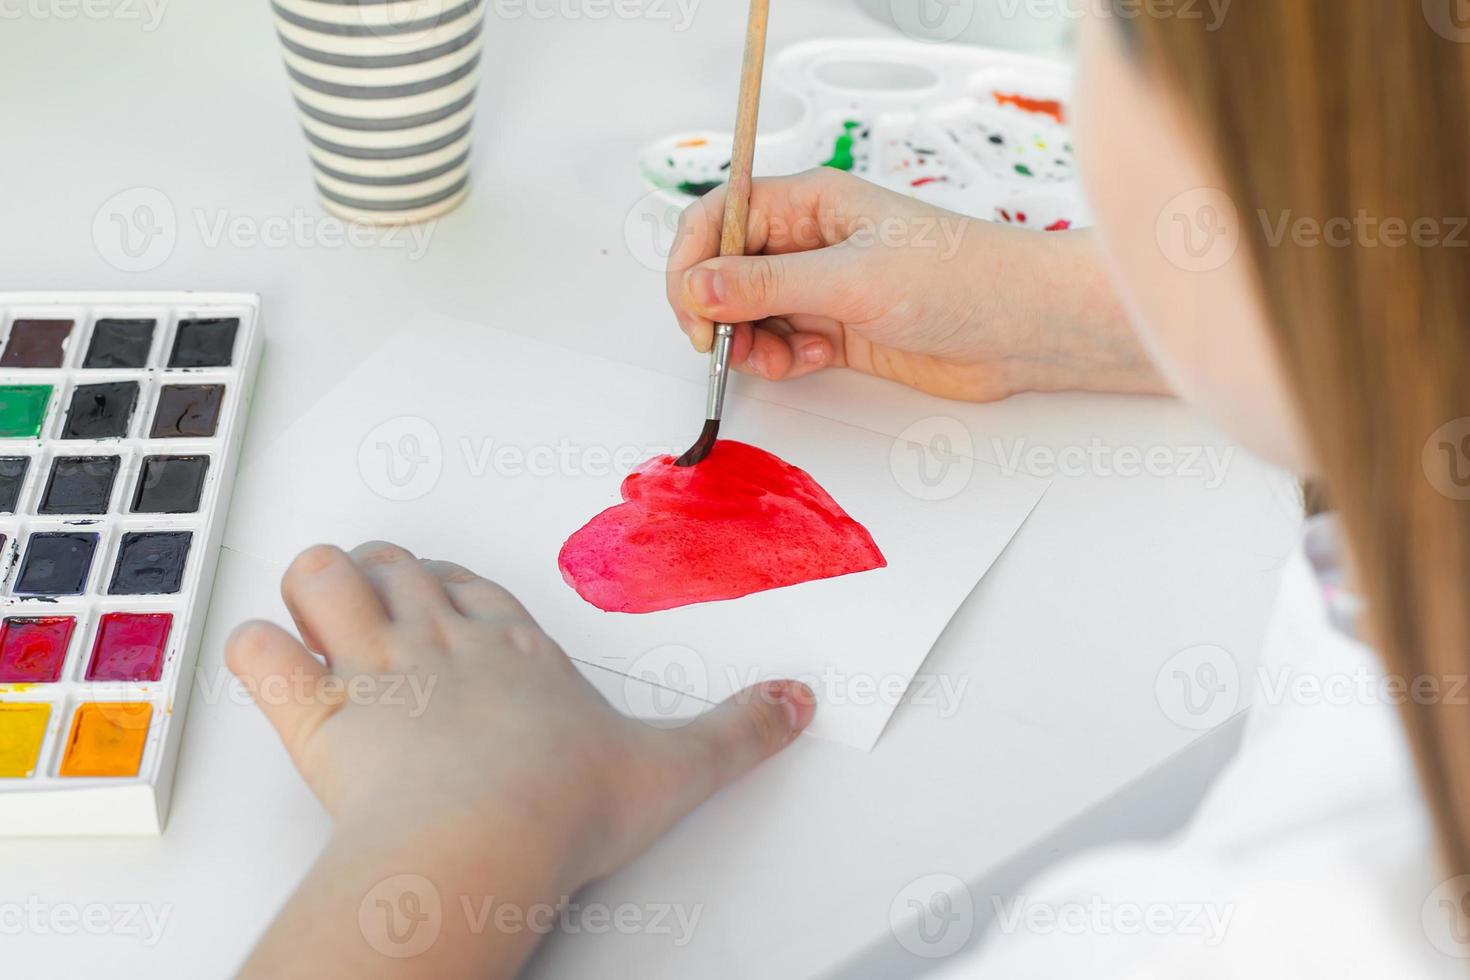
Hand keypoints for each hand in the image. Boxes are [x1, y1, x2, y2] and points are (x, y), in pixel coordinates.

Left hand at [228, 541, 813, 978]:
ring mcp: (373, 668)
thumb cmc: (563, 803)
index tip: (449, 599)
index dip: (452, 586)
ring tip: (323, 617)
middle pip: (395, 566)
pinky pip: (260, 654)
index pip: (472, 584)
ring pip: (322, 578)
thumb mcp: (674, 766)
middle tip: (382, 608)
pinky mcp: (317, 714)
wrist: (486, 840)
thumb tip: (797, 703)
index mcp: (513, 647)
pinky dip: (254, 652)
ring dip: (316, 589)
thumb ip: (739, 731)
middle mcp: (441, 641)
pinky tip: (271, 667)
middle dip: (382, 577)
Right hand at [667, 168, 1165, 400]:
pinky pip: (780, 346)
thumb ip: (766, 286)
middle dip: (717, 311)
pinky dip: (782, 360)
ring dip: (749, 343)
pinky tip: (817, 360)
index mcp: (808, 201)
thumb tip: (696, 288)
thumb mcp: (850, 278)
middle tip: (724, 345)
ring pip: (748, 315)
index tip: (692, 307)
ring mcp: (822, 287)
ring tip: (783, 357)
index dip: (692, 260)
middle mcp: (808, 241)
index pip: (717, 217)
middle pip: (724, 271)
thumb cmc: (959, 278)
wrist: (1023, 329)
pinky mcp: (837, 331)